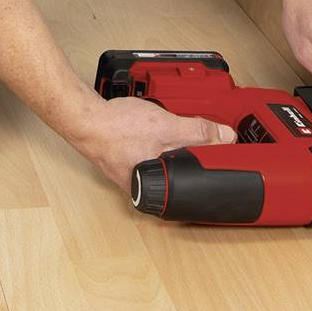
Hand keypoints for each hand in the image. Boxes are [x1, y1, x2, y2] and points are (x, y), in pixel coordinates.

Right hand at [70, 96, 237, 192]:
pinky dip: (156, 144)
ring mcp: (135, 177)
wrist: (86, 119)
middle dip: (191, 156)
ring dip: (173, 149)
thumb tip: (225, 137)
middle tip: (189, 139)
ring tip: (167, 133)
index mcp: (158, 191)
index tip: (219, 155)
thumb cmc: (117, 128)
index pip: (196, 185)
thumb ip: (198, 133)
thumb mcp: (166, 127)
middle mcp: (145, 189)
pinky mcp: (127, 164)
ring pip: (167, 165)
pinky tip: (152, 132)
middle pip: (182, 174)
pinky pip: (151, 156)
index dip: (210, 168)